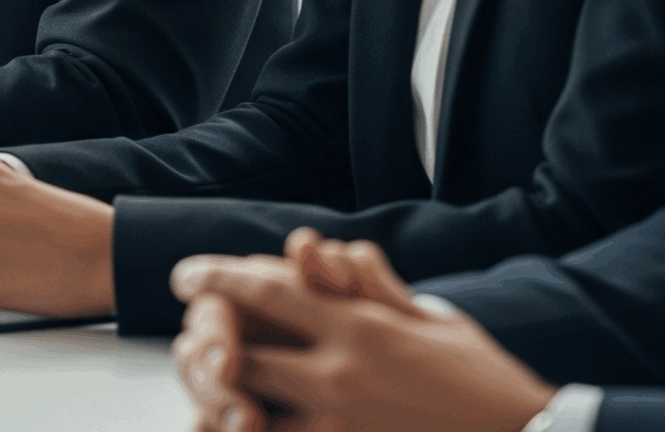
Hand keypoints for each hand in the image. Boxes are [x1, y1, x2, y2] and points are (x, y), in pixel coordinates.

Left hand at [170, 241, 554, 431]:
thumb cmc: (478, 376)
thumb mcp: (428, 315)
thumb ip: (374, 284)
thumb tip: (332, 252)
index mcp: (360, 326)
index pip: (268, 293)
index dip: (219, 279)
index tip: (187, 274)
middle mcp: (340, 376)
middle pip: (244, 354)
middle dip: (206, 343)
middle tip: (186, 339)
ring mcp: (340, 428)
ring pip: (251, 415)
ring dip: (221, 402)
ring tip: (204, 395)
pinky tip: (240, 430)